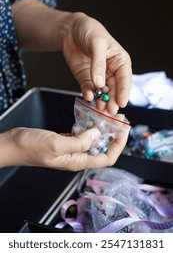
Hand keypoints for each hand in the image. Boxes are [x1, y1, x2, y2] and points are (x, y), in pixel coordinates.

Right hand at [0, 126, 129, 170]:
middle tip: (118, 118)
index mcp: (77, 161)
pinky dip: (87, 125)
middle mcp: (77, 156)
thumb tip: (98, 134)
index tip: (124, 129)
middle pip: (102, 148)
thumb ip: (79, 141)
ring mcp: (71, 148)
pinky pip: (82, 134)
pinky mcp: (65, 140)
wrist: (12, 145)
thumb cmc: (30, 147)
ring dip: (101, 128)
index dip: (118, 145)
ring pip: (93, 139)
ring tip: (106, 114)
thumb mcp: (56, 144)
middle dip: (113, 134)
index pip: (107, 157)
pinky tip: (88, 117)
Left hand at [62, 13, 131, 114]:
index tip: (122, 103)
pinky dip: (89, 94)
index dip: (124, 92)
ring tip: (100, 109)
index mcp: (120, 61)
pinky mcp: (86, 79)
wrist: (71, 30)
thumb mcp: (97, 43)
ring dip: (102, 101)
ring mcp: (98, 77)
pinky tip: (88, 97)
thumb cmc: (90, 31)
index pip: (125, 79)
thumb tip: (100, 84)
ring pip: (103, 93)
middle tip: (110, 111)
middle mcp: (111, 71)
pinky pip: (89, 89)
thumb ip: (98, 64)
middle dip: (113, 100)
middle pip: (115, 89)